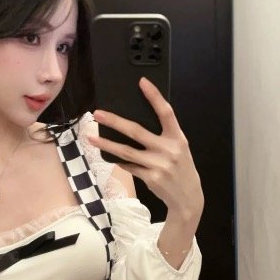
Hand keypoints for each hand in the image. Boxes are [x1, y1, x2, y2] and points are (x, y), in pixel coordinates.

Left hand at [88, 77, 203, 222]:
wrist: (188, 197)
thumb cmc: (181, 169)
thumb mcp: (179, 149)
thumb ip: (164, 136)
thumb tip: (135, 124)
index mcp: (177, 138)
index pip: (166, 112)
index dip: (154, 96)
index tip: (142, 82)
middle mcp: (168, 150)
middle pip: (136, 131)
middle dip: (114, 121)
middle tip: (97, 114)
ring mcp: (159, 165)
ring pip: (126, 151)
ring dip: (106, 144)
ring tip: (91, 138)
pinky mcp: (150, 178)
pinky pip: (129, 166)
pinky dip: (119, 161)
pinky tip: (110, 156)